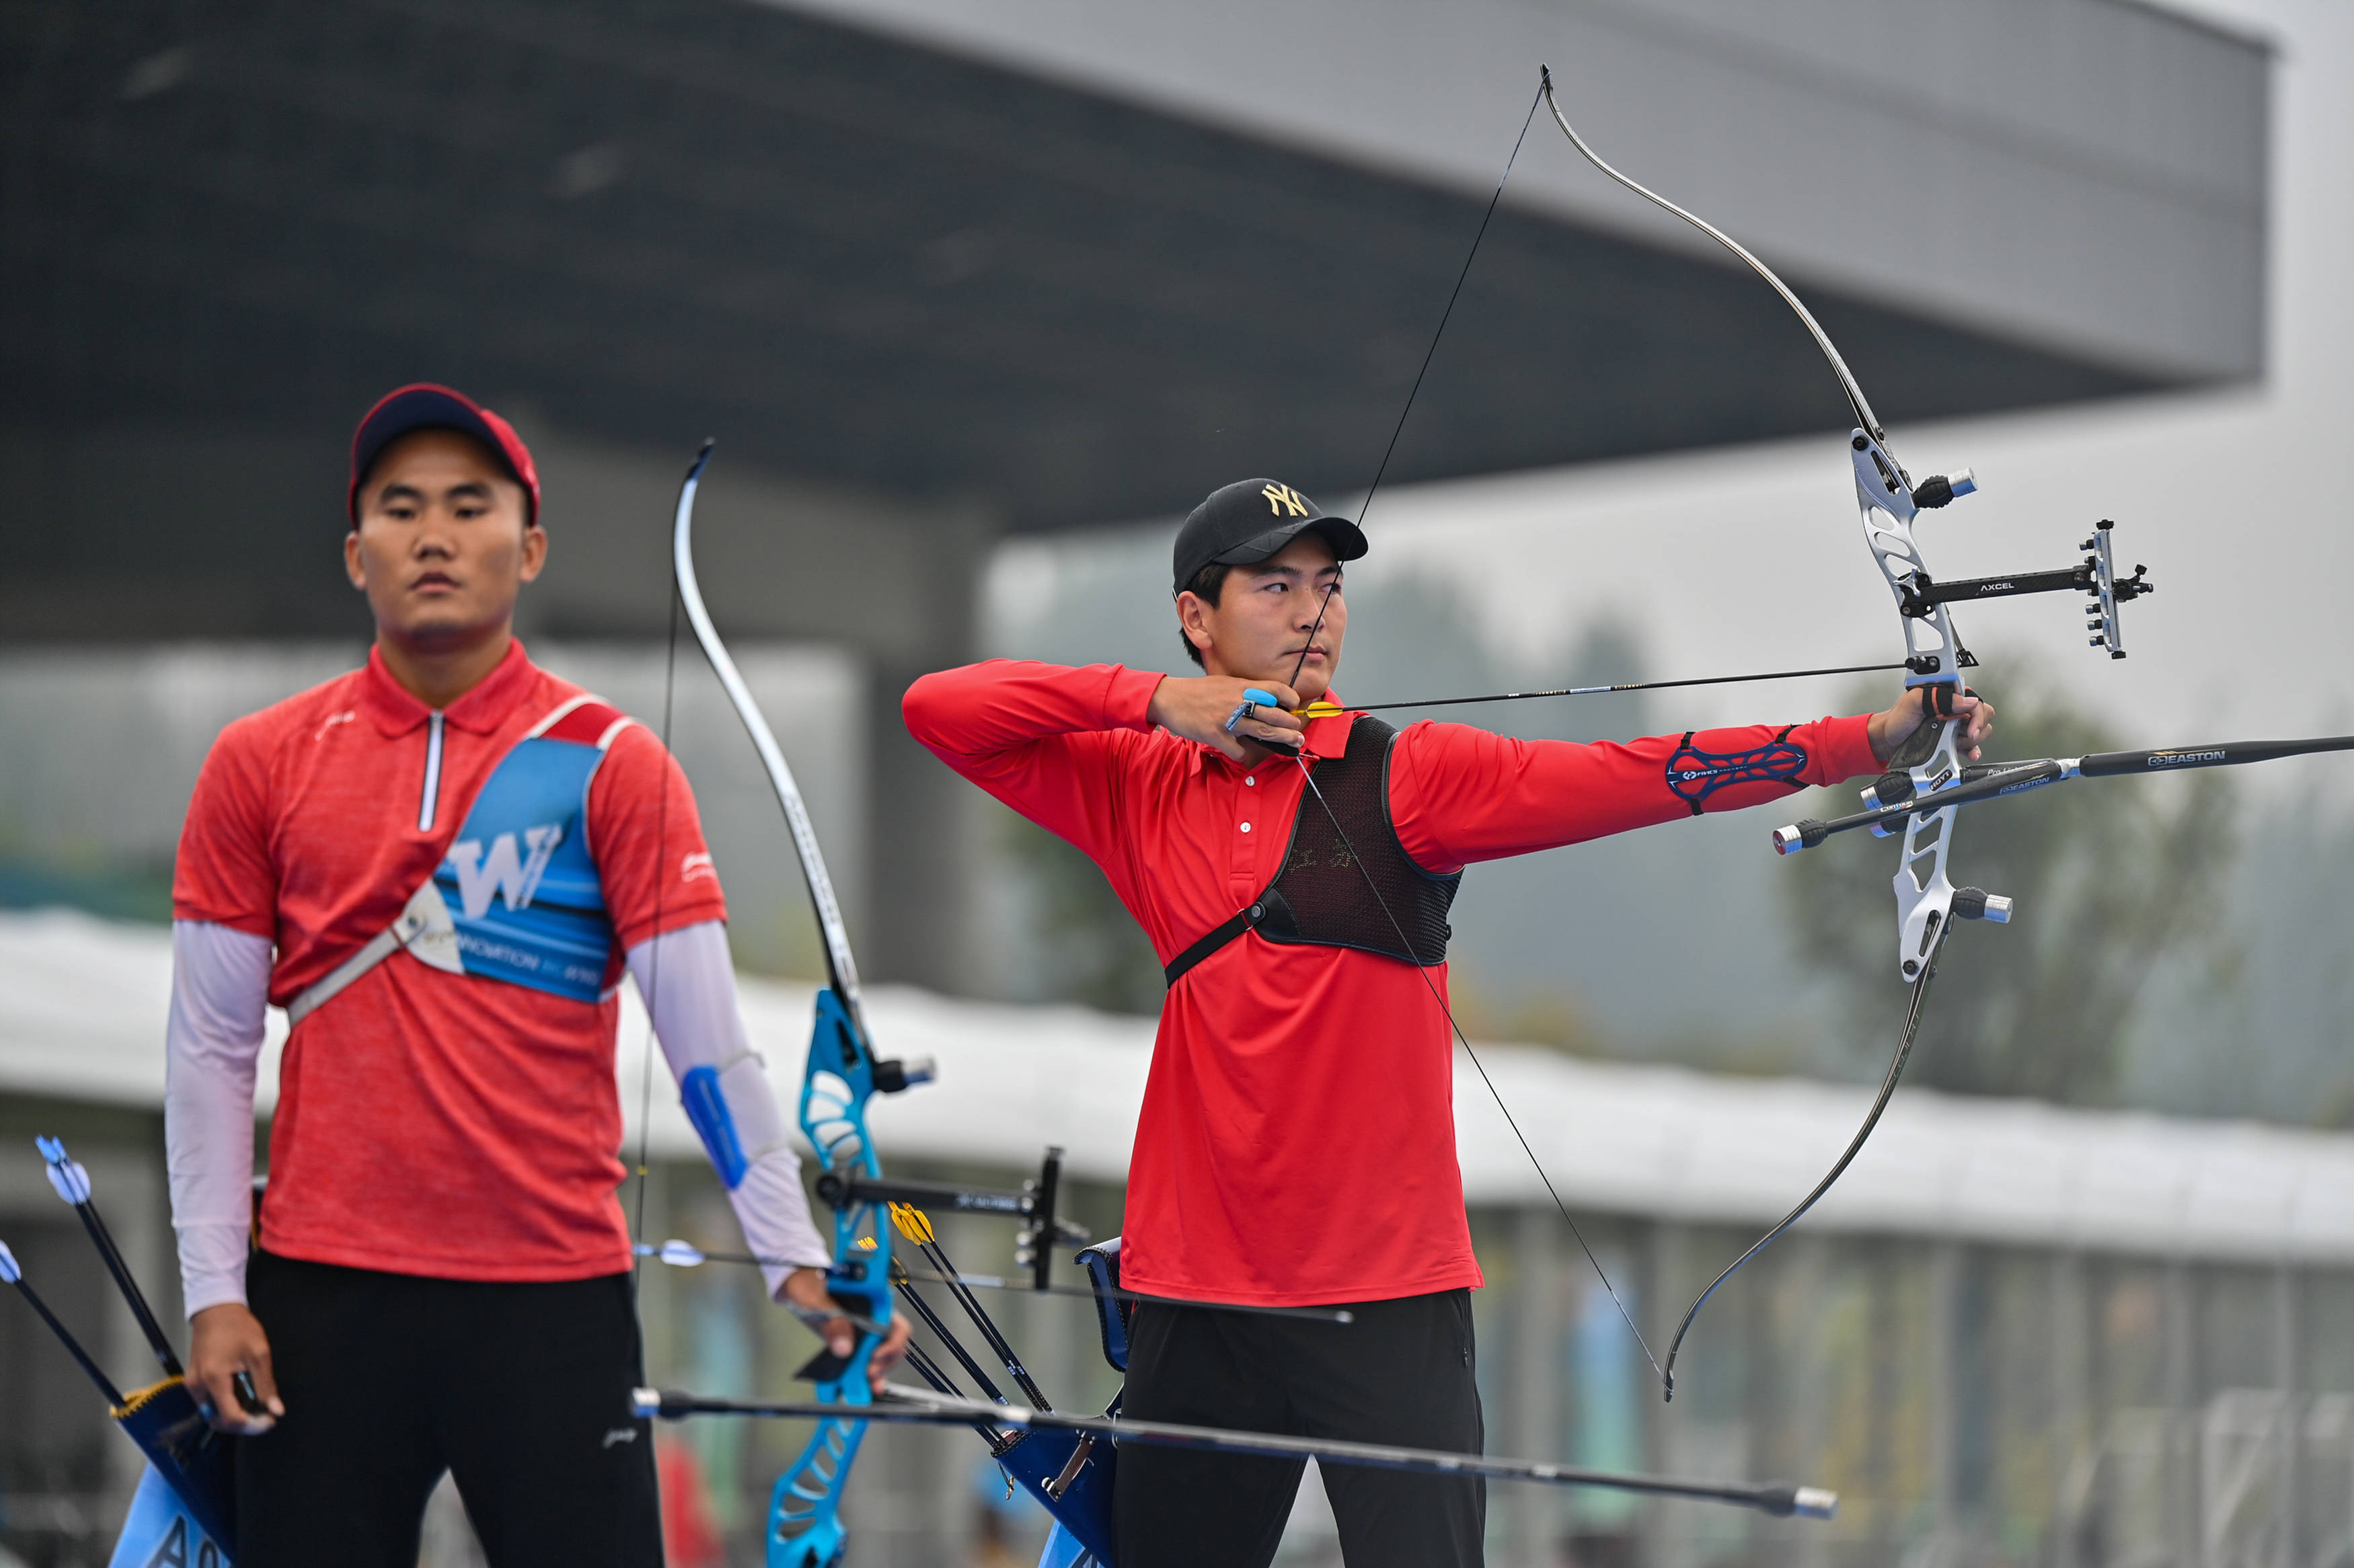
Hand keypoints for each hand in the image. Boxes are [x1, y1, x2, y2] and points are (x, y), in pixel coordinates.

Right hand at [187, 1302, 282, 1433]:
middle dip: (243, 1424)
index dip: (251, 1424)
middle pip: (218, 1420)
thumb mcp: (259, 1353)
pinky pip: (208, 1402)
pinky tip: (242, 1398)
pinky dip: (225, 1405)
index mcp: (213, 1379)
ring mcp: (192, 1384)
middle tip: (264, 1416)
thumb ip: (266, 1385)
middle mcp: (197, 1386)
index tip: (270, 1420)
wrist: (216, 1310)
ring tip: (255, 1407)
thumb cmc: (238, 1328)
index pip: (230, 1417)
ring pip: (212, 1413)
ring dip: (233, 1416)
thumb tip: (276, 1410)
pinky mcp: (193, 1381)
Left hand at [782, 1267, 910, 1395]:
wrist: (796, 1288)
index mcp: (873, 1301)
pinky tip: (861, 1388)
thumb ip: (833, 1322)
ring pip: (883, 1357)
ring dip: (878, 1373)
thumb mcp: (817, 1301)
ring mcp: (866, 1332)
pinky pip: (866, 1363)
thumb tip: (844, 1349)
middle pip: (893, 1346)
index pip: (897, 1325)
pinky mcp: (855, 1344)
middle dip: (885, 1362)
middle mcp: (875, 1318)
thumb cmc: (809, 1285)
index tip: (876, 1356)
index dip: (892, 1344)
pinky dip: (865, 1378)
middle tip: (868, 1373)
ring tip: (867, 1385)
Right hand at [1146, 676, 1304, 763]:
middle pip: (1273, 713)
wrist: (1169, 699)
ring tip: (1293, 742)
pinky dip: (1241, 754)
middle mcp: (1237, 701)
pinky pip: (1237, 749)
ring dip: (1281, 738)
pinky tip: (1241, 753)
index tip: (1295, 704)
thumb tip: (1262, 700)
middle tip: (1298, 731)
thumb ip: (1242, 691)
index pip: (1273, 688)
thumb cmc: (1195, 692)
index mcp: (1240, 686)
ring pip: (1262, 730)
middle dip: (1290, 724)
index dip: (1289, 696)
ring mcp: (1227, 719)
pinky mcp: (1216, 735)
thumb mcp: (1222, 683)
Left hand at [1868, 685, 1994, 764]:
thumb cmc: (1897, 719)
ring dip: (1971, 741)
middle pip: (1983, 716)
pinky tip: (1969, 754)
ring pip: (1980, 732)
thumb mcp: (1914, 701)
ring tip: (1953, 742)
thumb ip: (1939, 697)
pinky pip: (1972, 746)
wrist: (1887, 740)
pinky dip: (1973, 751)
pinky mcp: (1953, 741)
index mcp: (1948, 695)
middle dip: (1976, 728)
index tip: (1970, 728)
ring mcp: (1955, 726)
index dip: (1977, 715)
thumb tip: (1967, 701)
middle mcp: (1955, 710)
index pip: (1976, 701)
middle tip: (1962, 736)